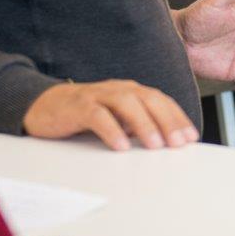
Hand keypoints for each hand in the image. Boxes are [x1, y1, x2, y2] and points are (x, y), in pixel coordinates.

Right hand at [22, 80, 198, 150]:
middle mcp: (118, 89)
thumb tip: (166, 144)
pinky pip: (97, 116)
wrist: (43, 105)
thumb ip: (138, 127)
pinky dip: (111, 130)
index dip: (178, 118)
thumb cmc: (85, 114)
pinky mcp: (78, 106)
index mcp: (131, 91)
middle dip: (167, 121)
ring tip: (155, 145)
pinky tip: (121, 146)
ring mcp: (98, 95)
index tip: (191, 137)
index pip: (161, 101)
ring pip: (126, 104)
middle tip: (179, 143)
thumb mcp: (116, 119)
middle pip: (149, 99)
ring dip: (144, 124)